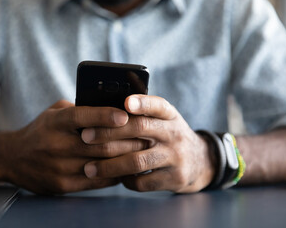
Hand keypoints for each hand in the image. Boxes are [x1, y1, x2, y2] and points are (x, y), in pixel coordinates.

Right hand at [2, 100, 147, 194]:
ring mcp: (59, 167)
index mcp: (54, 122)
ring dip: (125, 159)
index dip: (105, 115)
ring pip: (101, 164)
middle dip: (127, 140)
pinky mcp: (62, 185)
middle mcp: (56, 144)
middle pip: (98, 143)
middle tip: (146, 135)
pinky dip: (115, 175)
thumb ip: (78, 108)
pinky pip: (96, 181)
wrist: (13, 158)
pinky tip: (126, 168)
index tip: (126, 115)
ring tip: (142, 151)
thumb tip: (111, 106)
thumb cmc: (41, 131)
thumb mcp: (54, 112)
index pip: (81, 116)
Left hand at [82, 95, 215, 192]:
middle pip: (140, 130)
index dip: (142, 103)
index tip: (126, 103)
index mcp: (169, 115)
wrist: (201, 161)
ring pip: (137, 160)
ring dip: (109, 165)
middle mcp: (173, 133)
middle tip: (84, 137)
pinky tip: (115, 178)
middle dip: (108, 133)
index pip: (157, 105)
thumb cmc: (169, 136)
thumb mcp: (164, 120)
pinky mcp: (174, 178)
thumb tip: (103, 110)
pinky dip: (125, 181)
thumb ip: (142, 114)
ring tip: (89, 168)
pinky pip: (143, 182)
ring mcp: (175, 157)